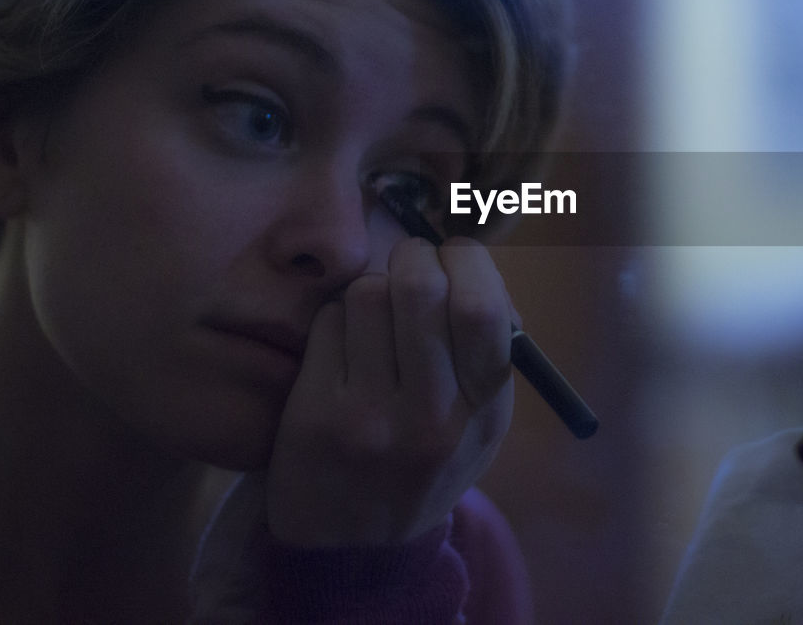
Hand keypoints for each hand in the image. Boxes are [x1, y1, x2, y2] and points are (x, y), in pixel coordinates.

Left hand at [265, 235, 514, 546]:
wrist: (356, 547)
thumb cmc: (423, 461)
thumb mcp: (479, 422)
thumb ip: (487, 347)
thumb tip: (468, 259)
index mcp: (485, 410)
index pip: (482, 308)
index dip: (466, 262)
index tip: (454, 255)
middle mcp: (432, 417)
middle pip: (420, 289)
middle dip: (412, 257)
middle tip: (409, 264)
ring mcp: (370, 419)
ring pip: (366, 295)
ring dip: (369, 292)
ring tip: (374, 322)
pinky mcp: (316, 417)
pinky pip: (327, 324)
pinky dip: (335, 322)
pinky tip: (342, 352)